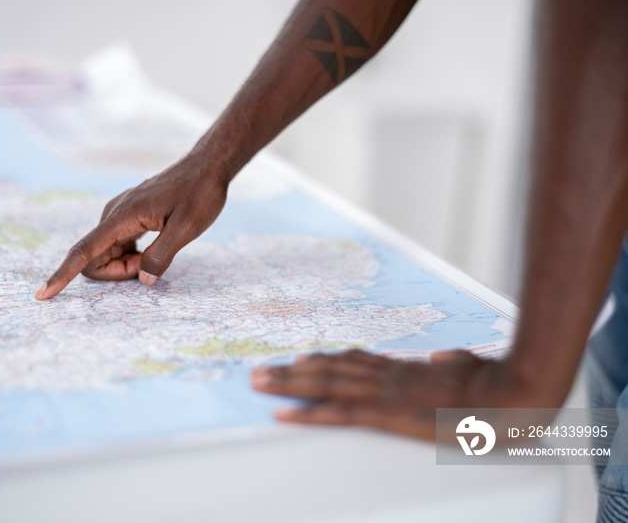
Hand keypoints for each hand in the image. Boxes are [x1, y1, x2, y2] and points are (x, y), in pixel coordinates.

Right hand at [35, 154, 228, 299]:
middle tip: (152, 264)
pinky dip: (132, 256)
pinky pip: (118, 245)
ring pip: (106, 253)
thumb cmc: (199, 194)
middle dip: (118, 272)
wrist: (206, 167)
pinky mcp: (129, 217)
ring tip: (160, 251)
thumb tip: (143, 280)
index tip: (43, 295)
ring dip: (127, 265)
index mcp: (123, 216)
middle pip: (94, 258)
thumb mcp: (187, 228)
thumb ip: (162, 255)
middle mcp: (114, 214)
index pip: (84, 250)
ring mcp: (120, 215)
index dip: (62, 274)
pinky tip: (155, 247)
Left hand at [251, 349, 517, 439]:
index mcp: (406, 369)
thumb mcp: (474, 368)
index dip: (324, 361)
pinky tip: (284, 414)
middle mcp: (387, 376)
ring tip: (258, 382)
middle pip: (330, 369)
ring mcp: (384, 392)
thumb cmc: (499, 385)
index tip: (301, 358)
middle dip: (291, 371)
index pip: (356, 362)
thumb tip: (447, 355)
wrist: (512, 394)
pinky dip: (308, 413)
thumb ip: (455, 360)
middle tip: (259, 370)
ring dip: (287, 385)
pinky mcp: (387, 414)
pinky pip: (339, 413)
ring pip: (325, 385)